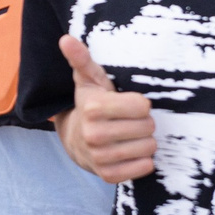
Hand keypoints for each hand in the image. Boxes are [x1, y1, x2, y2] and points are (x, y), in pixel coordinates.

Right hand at [51, 35, 156, 181]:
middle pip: (148, 127)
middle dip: (144, 123)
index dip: (140, 104)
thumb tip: (66, 39)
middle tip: (130, 121)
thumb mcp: (88, 80)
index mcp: (93, 108)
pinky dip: (143, 160)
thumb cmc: (90, 105)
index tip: (129, 104)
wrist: (76, 141)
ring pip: (148, 148)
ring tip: (131, 136)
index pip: (142, 105)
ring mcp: (100, 157)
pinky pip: (144, 167)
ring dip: (145, 142)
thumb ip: (82, 59)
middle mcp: (94, 134)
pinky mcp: (108, 175)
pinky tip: (131, 152)